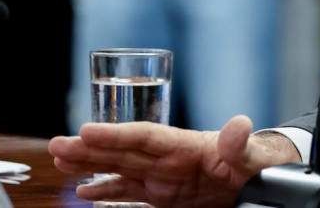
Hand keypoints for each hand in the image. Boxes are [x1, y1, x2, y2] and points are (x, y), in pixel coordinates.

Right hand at [48, 114, 297, 207]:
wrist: (262, 176)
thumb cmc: (257, 160)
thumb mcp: (251, 153)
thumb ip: (239, 142)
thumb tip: (240, 124)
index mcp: (185, 144)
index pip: (145, 137)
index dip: (116, 134)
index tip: (87, 130)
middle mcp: (168, 158)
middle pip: (124, 150)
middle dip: (90, 148)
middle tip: (57, 145)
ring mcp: (164, 175)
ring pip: (120, 168)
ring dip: (91, 165)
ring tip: (61, 161)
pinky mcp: (165, 194)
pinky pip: (130, 190)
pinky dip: (106, 191)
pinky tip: (85, 192)